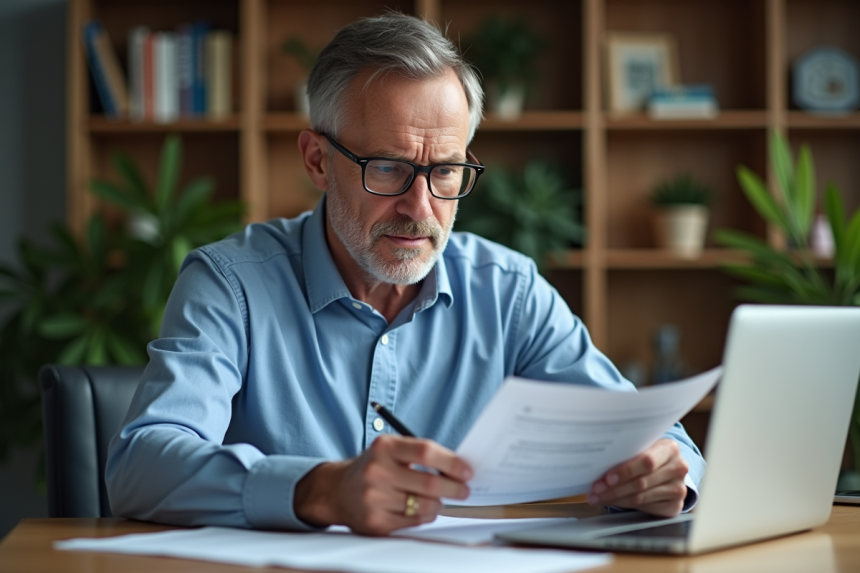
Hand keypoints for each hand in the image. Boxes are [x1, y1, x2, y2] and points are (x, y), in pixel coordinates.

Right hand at [294, 434, 472, 534]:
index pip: (426, 451)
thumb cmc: (373, 467)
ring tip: (440, 500)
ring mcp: (374, 498)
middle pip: (429, 483)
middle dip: (454, 488)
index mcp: (384, 446)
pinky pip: (413, 521)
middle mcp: (377, 471)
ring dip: (439, 504)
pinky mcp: (375, 521)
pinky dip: (425, 515)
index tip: (467, 471)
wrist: (337, 490)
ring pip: (424, 506)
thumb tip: (458, 468)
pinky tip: (423, 509)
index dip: (451, 462)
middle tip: (463, 490)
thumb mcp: (390, 449)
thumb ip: (420, 454)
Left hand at [587, 438, 688, 517]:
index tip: (607, 478)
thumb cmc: (650, 455)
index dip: (625, 471)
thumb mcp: (643, 448)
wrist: (668, 469)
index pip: (647, 461)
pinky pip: (645, 507)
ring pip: (640, 497)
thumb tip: (598, 462)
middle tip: (596, 490)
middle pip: (641, 482)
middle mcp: (678, 467)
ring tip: (598, 497)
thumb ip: (628, 452)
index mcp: (670, 448)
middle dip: (614, 488)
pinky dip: (625, 505)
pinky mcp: (675, 505)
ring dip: (615, 498)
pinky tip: (612, 501)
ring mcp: (679, 488)